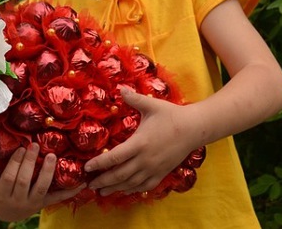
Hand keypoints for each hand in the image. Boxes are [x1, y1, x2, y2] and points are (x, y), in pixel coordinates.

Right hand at [0, 143, 86, 221]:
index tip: (20, 148)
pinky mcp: (43, 204)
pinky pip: (57, 198)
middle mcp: (17, 200)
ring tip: (52, 156)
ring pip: (41, 188)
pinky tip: (82, 183)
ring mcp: (32, 203)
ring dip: (48, 173)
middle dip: (29, 163)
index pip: (8, 178)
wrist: (6, 215)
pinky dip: (70, 192)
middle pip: (24, 181)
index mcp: (1, 194)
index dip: (15, 164)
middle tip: (35, 145)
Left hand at [84, 88, 201, 195]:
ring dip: (115, 188)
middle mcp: (145, 159)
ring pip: (131, 183)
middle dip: (103, 180)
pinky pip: (145, 185)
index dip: (99, 163)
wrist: (194, 129)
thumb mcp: (152, 105)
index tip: (87, 167)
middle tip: (89, 185)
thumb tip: (120, 88)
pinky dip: (132, 189)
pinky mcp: (162, 173)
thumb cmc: (171, 115)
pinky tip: (124, 191)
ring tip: (102, 192)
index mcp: (139, 143)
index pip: (114, 157)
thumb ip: (134, 98)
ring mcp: (154, 168)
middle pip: (120, 174)